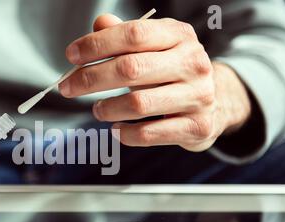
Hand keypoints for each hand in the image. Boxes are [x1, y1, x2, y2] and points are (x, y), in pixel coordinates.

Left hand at [59, 14, 250, 151]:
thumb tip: (99, 24)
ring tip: (97, 110)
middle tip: (68, 88)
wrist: (216, 104)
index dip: (97, 45)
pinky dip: (125, 133)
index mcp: (179, 36)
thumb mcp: (154, 48)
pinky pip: (149, 133)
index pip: (133, 34)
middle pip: (130, 68)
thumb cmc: (173, 74)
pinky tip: (117, 129)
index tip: (71, 56)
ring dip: (106, 109)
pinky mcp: (197, 126)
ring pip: (137, 103)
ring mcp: (198, 96)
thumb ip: (126, 36)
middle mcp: (193, 63)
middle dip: (90, 79)